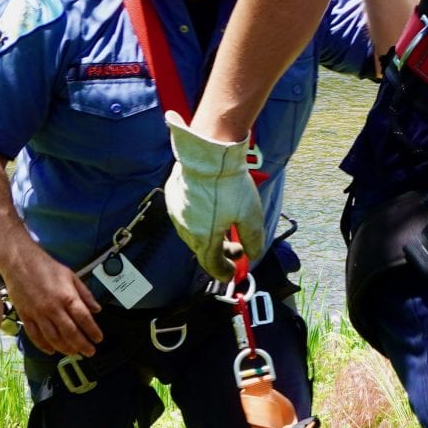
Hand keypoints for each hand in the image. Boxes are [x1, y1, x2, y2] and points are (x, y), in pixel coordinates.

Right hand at [0, 233, 102, 358]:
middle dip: (82, 345)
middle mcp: (53, 308)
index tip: (98, 339)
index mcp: (67, 297)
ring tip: (74, 353)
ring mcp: (38, 314)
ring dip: (65, 348)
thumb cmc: (46, 267)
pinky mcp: (25, 316)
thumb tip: (96, 309)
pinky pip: (35, 336)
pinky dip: (44, 346)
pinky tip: (52, 350)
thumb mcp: (71, 276)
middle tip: (90, 352)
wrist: (19, 261)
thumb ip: (85, 294)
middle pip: (70, 333)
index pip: (84, 319)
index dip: (93, 331)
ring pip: (53, 338)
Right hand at [163, 111, 267, 276]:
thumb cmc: (230, 185)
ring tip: (226, 226)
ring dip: (210, 235)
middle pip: (202, 249)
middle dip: (220, 252)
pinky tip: (212, 208)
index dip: (222, 272)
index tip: (231, 273)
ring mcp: (176, 212)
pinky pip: (186, 215)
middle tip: (237, 247)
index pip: (211, 264)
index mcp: (203, 238)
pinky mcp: (173, 196)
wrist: (209, 154)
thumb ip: (253, 240)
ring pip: (193, 232)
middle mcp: (185, 229)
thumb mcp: (250, 216)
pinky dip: (199, 219)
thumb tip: (253, 255)